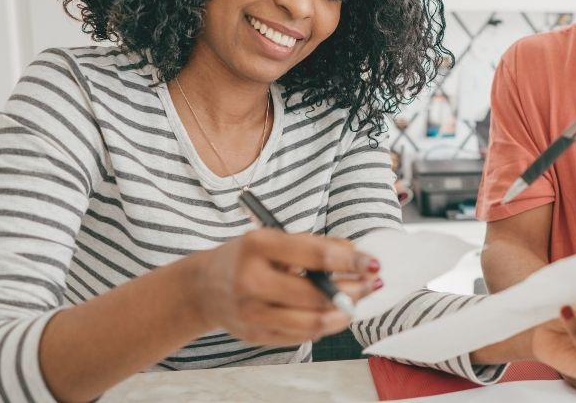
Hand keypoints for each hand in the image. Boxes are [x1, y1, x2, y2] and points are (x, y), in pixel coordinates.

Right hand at [188, 229, 379, 345]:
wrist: (204, 287)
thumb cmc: (246, 258)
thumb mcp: (273, 238)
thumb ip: (314, 243)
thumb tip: (355, 253)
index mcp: (257, 246)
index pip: (314, 255)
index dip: (350, 260)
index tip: (372, 262)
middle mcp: (251, 280)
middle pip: (316, 293)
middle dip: (353, 290)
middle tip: (371, 284)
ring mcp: (252, 312)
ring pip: (312, 322)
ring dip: (343, 314)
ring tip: (356, 303)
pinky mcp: (256, 335)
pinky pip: (301, 336)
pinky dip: (324, 326)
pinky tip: (333, 314)